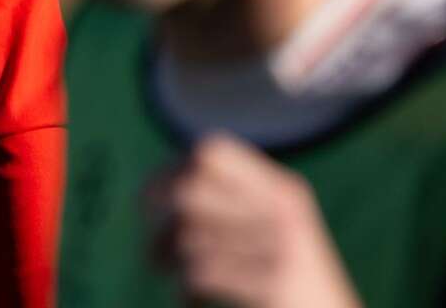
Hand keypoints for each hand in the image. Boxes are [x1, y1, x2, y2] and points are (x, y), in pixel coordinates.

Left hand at [145, 134, 361, 307]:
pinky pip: (203, 273)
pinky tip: (191, 300)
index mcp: (283, 191)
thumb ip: (228, 208)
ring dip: (170, 262)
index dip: (169, 173)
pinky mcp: (277, 284)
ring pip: (189, 236)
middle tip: (154, 256)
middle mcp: (285, 209)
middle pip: (188, 193)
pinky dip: (186, 290)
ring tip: (178, 282)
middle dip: (157, 224)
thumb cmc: (294, 297)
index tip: (153, 204)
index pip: (210, 152)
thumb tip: (150, 191)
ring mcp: (283, 246)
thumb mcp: (272, 239)